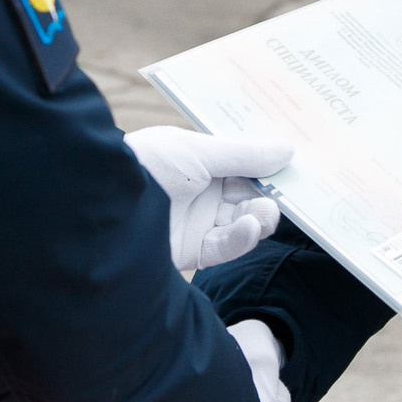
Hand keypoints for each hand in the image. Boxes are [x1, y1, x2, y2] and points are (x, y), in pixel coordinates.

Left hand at [126, 127, 287, 270]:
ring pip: (242, 223)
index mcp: (197, 162)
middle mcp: (198, 192)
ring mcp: (196, 222)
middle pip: (247, 196)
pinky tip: (250, 226)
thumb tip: (288, 150)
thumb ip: (245, 155)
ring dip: (259, 217)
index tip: (295, 168)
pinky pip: (226, 246)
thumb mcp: (198, 152)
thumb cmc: (149, 165)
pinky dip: (242, 237)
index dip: (268, 167)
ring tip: (265, 212)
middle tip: (290, 194)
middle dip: (269, 195)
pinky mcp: (192, 251)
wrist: (106, 206)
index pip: (242, 166)